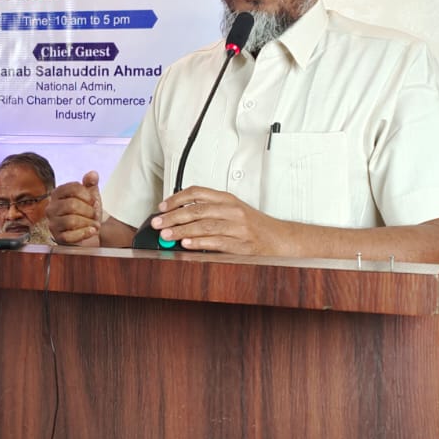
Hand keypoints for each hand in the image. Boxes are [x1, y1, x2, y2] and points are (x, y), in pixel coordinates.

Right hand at [48, 170, 104, 245]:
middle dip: (88, 210)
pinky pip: (70, 236)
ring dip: (88, 222)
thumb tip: (93, 174)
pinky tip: (91, 231)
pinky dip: (84, 233)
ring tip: (94, 224)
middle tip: (94, 214)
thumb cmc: (87, 212)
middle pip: (72, 205)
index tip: (92, 201)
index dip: (86, 195)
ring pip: (71, 221)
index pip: (72, 188)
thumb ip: (91, 183)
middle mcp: (51, 208)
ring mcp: (53, 224)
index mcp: (57, 194)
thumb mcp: (90, 196)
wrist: (90, 230)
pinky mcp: (58, 238)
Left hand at [153, 186, 284, 254]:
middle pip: (197, 210)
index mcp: (228, 199)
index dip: (176, 199)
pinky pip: (216, 242)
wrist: (280, 239)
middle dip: (173, 216)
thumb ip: (210, 210)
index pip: (197, 192)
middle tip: (158, 223)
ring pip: (204, 226)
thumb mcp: (233, 210)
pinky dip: (199, 243)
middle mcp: (232, 211)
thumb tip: (180, 215)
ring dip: (182, 230)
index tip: (162, 207)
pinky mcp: (241, 245)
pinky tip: (186, 244)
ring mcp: (238, 228)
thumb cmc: (255, 226)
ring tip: (167, 235)